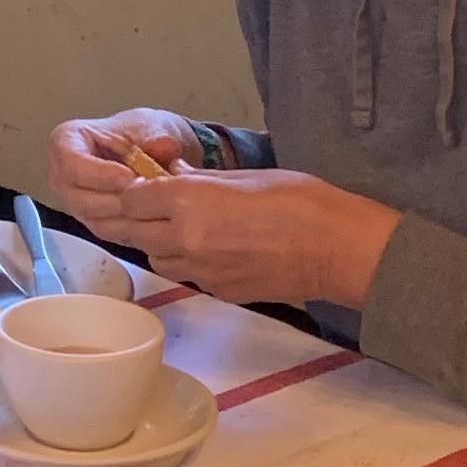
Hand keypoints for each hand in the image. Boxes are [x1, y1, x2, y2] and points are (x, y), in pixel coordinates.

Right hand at [45, 110, 202, 231]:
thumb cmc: (145, 133)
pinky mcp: (92, 221)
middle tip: (150, 195)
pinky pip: (109, 233)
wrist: (156, 151)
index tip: (134, 176)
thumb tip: (163, 146)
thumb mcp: (153, 124)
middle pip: (80, 199)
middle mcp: (63, 175)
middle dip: (118, 200)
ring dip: (127, 216)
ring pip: (94, 220)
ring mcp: (75, 201)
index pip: (73, 165)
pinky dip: (132, 228)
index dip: (103, 175)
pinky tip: (153, 216)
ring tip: (156, 204)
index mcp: (66, 141)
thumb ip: (156, 135)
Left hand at [58, 163, 400, 315]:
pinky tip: (212, 250)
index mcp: (187, 201)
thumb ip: (198, 179)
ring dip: (159, 243)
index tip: (148, 184)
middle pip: (134, 230)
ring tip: (185, 229)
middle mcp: (184, 238)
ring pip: (155, 258)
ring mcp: (200, 270)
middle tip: (158, 206)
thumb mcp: (243, 175)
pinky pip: (187, 275)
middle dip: (141, 217)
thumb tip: (169, 175)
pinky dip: (188, 262)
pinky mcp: (217, 292)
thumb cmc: (298, 200)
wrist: (335, 249)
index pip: (131, 196)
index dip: (136, 189)